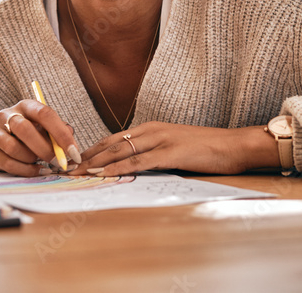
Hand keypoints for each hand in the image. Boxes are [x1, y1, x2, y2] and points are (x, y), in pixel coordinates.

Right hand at [0, 100, 80, 175]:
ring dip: (32, 159)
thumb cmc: (34, 135)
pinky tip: (37, 170)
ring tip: (40, 161)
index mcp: (25, 106)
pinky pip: (9, 164)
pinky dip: (26, 170)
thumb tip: (71, 146)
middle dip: (44, 148)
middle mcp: (6, 116)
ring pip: (14, 148)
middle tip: (58, 162)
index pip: (44, 113)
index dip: (60, 133)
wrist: (8, 145)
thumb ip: (60, 133)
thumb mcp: (47, 129)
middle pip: (24, 128)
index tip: (73, 151)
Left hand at [69, 122, 278, 176]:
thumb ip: (154, 154)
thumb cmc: (208, 150)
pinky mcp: (170, 152)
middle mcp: (151, 130)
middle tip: (66, 168)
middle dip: (86, 157)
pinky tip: (103, 174)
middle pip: (110, 143)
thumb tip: (133, 165)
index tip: (74, 161)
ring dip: (95, 163)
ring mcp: (160, 139)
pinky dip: (117, 167)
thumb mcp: (175, 148)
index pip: (114, 138)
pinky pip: (138, 161)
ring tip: (75, 173)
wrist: (235, 146)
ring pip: (119, 150)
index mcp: (151, 128)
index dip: (92, 150)